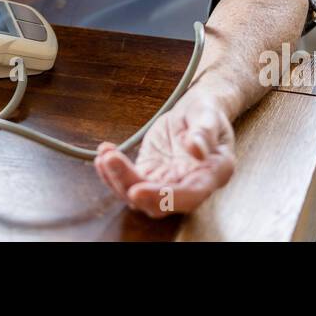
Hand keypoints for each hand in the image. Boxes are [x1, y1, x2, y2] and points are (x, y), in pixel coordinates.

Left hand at [93, 86, 235, 217]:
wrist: (195, 112)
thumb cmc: (206, 114)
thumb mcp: (209, 115)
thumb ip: (205, 132)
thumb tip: (196, 149)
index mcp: (212, 174)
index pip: (189, 196)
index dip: (163, 198)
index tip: (136, 190)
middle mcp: (189, 186)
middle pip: (158, 203)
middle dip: (129, 186)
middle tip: (110, 160)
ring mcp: (168, 183)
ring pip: (139, 195)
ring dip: (117, 179)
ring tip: (105, 154)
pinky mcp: (151, 174)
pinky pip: (130, 182)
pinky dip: (113, 173)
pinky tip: (103, 153)